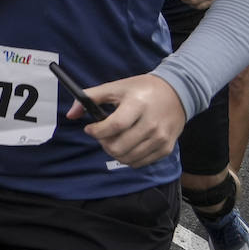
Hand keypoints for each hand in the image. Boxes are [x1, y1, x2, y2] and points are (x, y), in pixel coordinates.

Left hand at [68, 73, 185, 167]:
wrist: (177, 92)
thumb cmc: (142, 90)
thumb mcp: (116, 87)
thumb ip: (91, 97)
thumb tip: (71, 114)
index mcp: (138, 105)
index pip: (114, 126)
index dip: (97, 131)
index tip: (90, 129)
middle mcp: (152, 123)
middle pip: (119, 147)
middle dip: (104, 143)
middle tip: (103, 135)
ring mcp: (161, 138)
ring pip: (128, 158)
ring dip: (114, 152)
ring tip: (114, 139)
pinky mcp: (166, 148)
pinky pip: (140, 163)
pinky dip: (128, 157)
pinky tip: (127, 144)